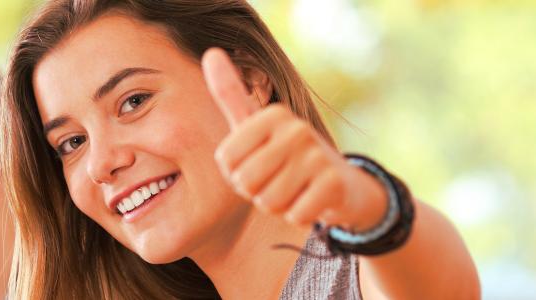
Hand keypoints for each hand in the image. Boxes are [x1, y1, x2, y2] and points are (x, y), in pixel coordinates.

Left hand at [201, 48, 386, 230]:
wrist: (342, 185)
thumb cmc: (284, 156)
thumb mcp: (254, 125)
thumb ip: (230, 94)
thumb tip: (211, 51)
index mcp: (272, 115)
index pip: (226, 162)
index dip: (236, 173)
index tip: (258, 163)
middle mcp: (296, 129)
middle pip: (245, 182)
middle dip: (256, 191)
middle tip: (277, 179)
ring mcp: (318, 155)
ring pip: (268, 201)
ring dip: (277, 204)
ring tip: (294, 189)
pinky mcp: (334, 184)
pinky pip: (293, 215)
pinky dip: (298, 216)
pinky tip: (311, 201)